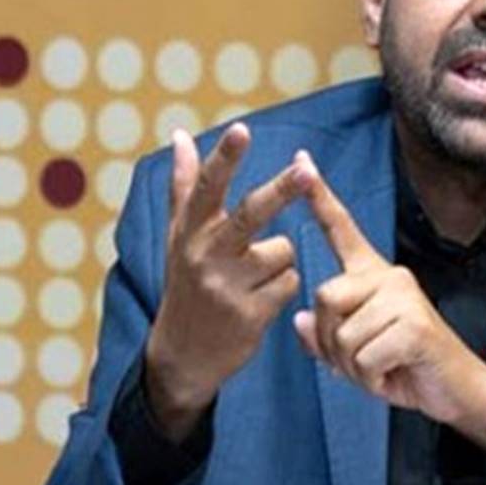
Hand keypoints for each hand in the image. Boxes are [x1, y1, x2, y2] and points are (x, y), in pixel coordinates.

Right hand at [145, 124, 313, 441]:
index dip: (225, 158)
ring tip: (252, 278)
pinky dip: (283, 286)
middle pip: (252, 214)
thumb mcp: (178, 236)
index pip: (207, 187)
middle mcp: (206, 256)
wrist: (182, 354)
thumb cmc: (186, 283)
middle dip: (283, 190)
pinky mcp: (251, 315)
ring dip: (279, 261)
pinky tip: (260, 299)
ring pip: (283, 251)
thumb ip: (184, 185)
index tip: (241, 130)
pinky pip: (290, 282)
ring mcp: (228, 287)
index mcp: (191, 232)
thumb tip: (180, 135)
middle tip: (307, 170)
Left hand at [292, 153, 485, 449]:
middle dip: (330, 343)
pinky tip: (395, 374)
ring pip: (341, 334)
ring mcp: (404, 297)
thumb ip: (326, 336)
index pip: (341, 230)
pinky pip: (363, 356)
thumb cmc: (406, 367)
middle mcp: (389, 276)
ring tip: (382, 368)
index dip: (319, 198)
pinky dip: (371, 377)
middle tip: (358, 362)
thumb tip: (301, 321)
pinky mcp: (414, 324)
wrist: (457, 391)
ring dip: (352, 366)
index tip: (301, 160)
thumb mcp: (357, 353)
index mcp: (373, 275)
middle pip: (325, 297)